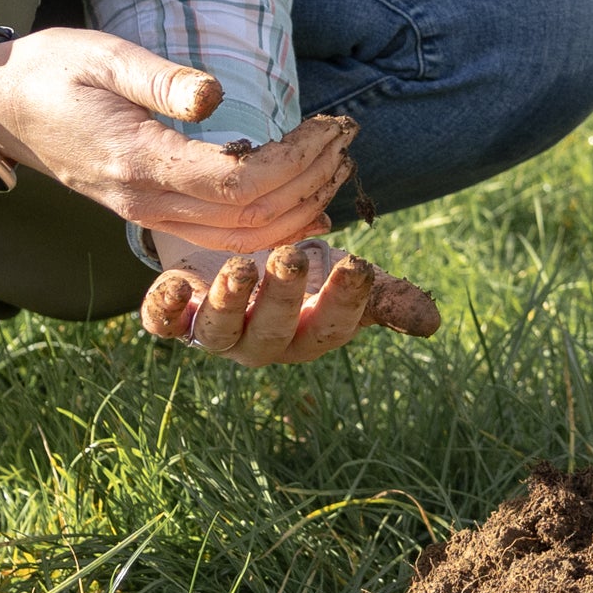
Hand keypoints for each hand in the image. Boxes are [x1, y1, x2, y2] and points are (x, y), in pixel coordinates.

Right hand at [0, 30, 359, 252]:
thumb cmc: (51, 69)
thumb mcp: (103, 54)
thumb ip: (161, 78)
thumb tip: (215, 95)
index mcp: (137, 159)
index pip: (236, 181)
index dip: (295, 162)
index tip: (330, 127)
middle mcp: (143, 199)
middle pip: (249, 218)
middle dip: (309, 183)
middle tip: (346, 139)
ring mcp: (143, 213)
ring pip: (237, 239)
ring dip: (295, 208)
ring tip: (334, 165)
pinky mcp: (146, 212)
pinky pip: (216, 239)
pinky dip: (266, 229)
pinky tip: (298, 207)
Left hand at [138, 236, 440, 367]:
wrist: (236, 249)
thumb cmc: (302, 272)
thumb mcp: (342, 276)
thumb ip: (382, 295)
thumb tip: (431, 321)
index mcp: (305, 335)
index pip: (329, 329)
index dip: (346, 302)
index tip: (359, 264)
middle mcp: (258, 342)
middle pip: (271, 333)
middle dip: (282, 297)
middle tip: (292, 255)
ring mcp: (213, 331)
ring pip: (217, 333)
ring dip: (228, 301)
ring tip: (239, 267)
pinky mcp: (171, 314)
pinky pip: (160, 322)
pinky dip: (161, 307)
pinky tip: (172, 281)